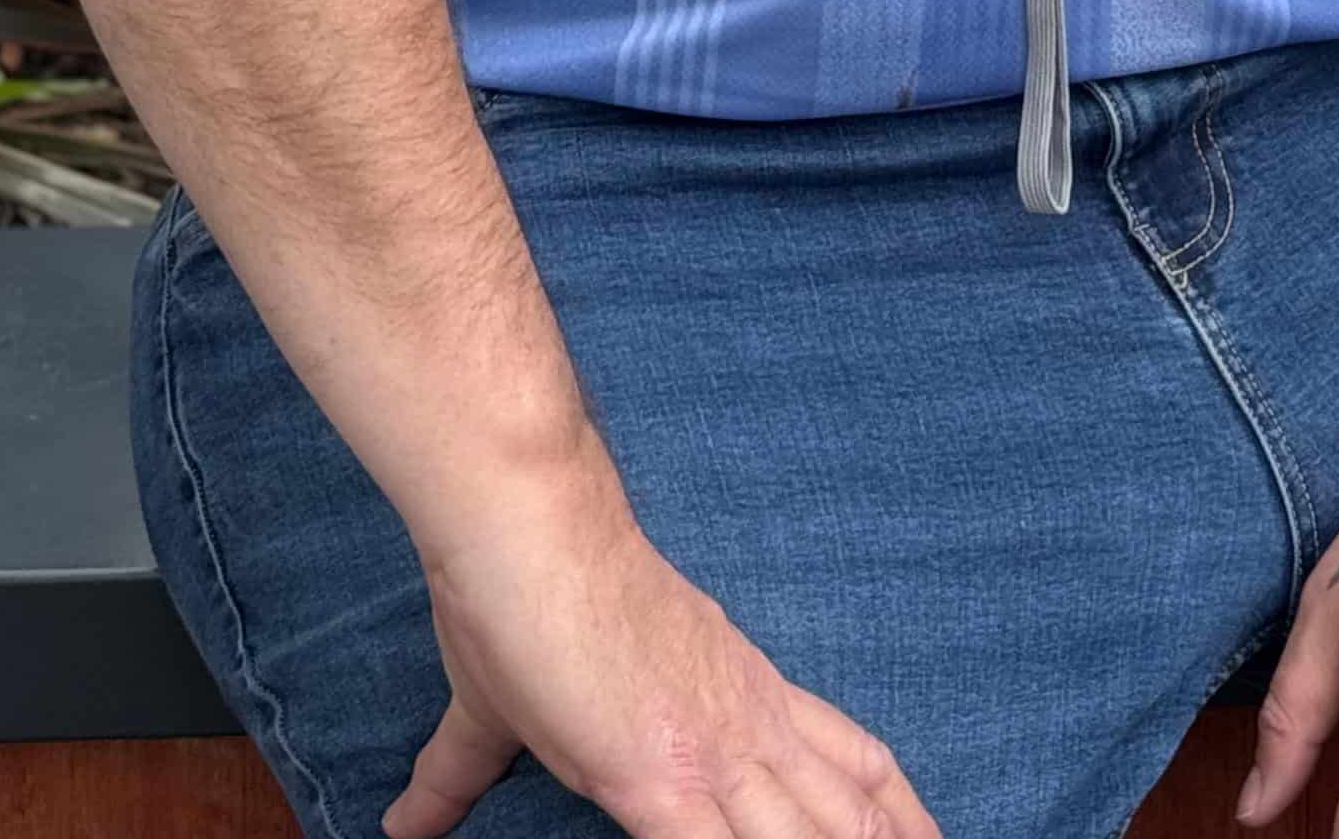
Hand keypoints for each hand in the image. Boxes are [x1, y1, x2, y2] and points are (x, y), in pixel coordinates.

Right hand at [386, 455, 942, 838]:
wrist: (525, 531)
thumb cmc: (521, 602)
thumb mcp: (501, 707)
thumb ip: (461, 772)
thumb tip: (403, 819)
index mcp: (736, 693)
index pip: (846, 757)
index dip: (895, 809)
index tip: (934, 838)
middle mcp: (746, 721)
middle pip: (850, 808)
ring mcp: (713, 753)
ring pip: (811, 836)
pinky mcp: (661, 780)